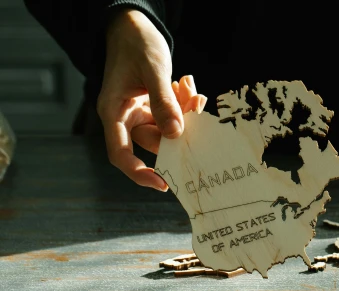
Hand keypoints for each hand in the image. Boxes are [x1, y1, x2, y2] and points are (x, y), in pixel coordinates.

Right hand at [98, 9, 205, 190]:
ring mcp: (141, 115)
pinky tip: (189, 89)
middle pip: (156, 142)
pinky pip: (175, 118)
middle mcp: (126, 118)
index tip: (162, 184)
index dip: (139, 173)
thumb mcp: (152, 70)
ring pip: (169, 130)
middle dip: (179, 130)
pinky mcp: (155, 109)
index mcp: (113, 112)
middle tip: (194, 103)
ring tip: (191, 90)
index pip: (120, 154)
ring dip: (186, 115)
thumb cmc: (136, 44)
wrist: (135, 27)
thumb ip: (164, 101)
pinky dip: (186, 107)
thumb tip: (175, 134)